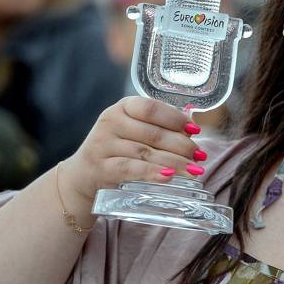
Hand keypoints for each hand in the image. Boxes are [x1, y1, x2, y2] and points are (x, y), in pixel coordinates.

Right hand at [57, 96, 203, 207]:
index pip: (152, 108)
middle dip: (182, 145)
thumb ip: (161, 126)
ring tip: (194, 170)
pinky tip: (168, 176)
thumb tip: (193, 126)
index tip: (195, 130)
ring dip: (174, 162)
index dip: (176, 119)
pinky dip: (151, 173)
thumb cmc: (119, 149)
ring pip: (146, 152)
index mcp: (123, 107)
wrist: (83, 175)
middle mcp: (110, 122)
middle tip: (200, 156)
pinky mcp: (100, 167)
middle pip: (153, 133)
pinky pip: (130, 169)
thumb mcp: (135, 130)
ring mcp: (103, 144)